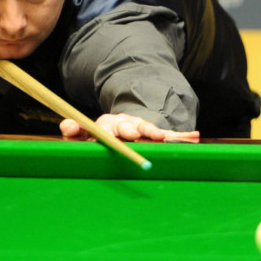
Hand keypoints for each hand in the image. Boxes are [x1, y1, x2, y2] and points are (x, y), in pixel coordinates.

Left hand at [60, 113, 199, 142]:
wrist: (123, 128)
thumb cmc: (103, 136)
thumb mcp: (86, 134)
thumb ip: (75, 130)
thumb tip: (66, 125)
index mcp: (108, 124)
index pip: (106, 126)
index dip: (110, 131)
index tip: (111, 135)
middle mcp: (125, 123)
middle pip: (128, 126)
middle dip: (132, 129)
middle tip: (135, 135)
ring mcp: (141, 127)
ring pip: (148, 129)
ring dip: (155, 132)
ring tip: (162, 137)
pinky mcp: (155, 133)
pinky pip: (169, 135)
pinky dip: (181, 136)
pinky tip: (194, 136)